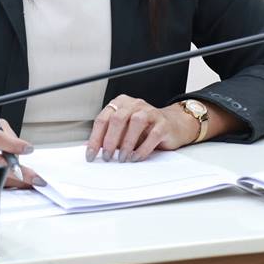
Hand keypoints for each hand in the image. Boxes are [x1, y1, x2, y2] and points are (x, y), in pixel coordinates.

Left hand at [85, 95, 199, 162]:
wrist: (173, 125)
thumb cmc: (145, 129)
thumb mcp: (123, 130)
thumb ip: (108, 136)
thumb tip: (90, 148)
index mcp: (121, 103)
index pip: (103, 119)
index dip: (95, 138)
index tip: (91, 154)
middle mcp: (135, 104)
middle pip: (117, 119)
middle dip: (110, 141)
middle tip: (107, 157)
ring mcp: (150, 112)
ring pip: (135, 123)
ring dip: (126, 144)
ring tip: (123, 159)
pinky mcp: (163, 123)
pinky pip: (152, 135)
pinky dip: (142, 149)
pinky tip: (136, 157)